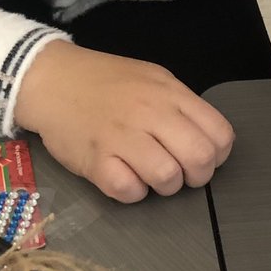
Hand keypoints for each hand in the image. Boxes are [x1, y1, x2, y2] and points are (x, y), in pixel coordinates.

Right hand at [15, 40, 234, 201]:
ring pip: (168, 178)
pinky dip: (132, 191)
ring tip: (150, 175)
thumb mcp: (152, 79)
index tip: (203, 158)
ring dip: (165, 186)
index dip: (217, 155)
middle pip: (200, 159)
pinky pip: (129, 191)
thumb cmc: (105, 81)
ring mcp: (122, 137)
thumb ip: (180, 106)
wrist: (51, 79)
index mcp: (170, 93)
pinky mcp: (95, 162)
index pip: (220, 134)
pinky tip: (125, 176)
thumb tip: (205, 139)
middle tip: (181, 174)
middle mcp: (151, 114)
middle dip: (198, 176)